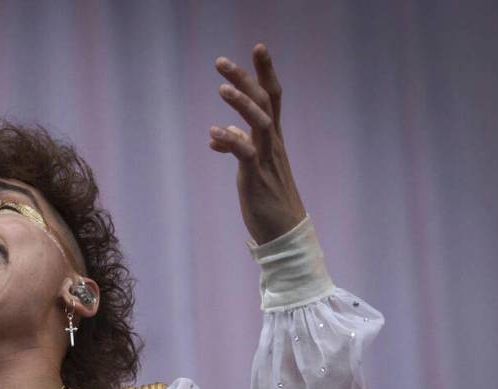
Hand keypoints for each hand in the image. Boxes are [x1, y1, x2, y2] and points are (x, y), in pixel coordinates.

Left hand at [209, 43, 306, 244]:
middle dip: (245, 78)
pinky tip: (214, 135)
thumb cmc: (268, 199)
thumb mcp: (251, 167)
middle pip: (263, 101)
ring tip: (221, 89)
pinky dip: (231, 141)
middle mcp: (272, 144)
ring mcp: (266, 159)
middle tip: (220, 61)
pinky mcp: (257, 178)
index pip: (272, 97)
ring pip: (258, 122)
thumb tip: (218, 136)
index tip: (257, 47)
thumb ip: (238, 146)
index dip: (265, 72)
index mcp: (272, 138)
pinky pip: (245, 153)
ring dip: (240, 104)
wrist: (283, 232)